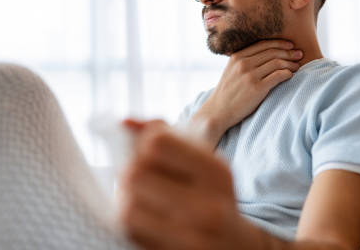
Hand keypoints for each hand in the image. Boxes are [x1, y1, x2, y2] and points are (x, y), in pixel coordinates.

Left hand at [118, 119, 262, 249]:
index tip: (144, 149)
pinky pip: (131, 232)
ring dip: (123, 198)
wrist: (235, 246)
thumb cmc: (212, 195)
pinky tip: (140, 215)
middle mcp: (207, 207)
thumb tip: (124, 122)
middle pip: (136, 173)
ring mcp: (191, 238)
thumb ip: (167, 135)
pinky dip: (127, 220)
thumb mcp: (203, 162)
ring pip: (128, 206)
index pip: (158, 143)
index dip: (141, 142)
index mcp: (217, 173)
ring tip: (134, 195)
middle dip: (127, 170)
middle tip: (132, 174)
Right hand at [187, 40, 302, 147]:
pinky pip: (278, 76)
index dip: (279, 43)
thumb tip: (264, 56)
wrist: (217, 112)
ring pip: (277, 63)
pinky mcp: (256, 88)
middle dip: (289, 52)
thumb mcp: (231, 71)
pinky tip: (291, 76)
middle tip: (299, 54)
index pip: (263, 44)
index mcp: (237, 57)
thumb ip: (244, 62)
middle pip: (272, 52)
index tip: (290, 45)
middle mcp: (243, 64)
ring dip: (290, 63)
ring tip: (298, 66)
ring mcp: (249, 76)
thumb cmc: (227, 93)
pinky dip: (288, 74)